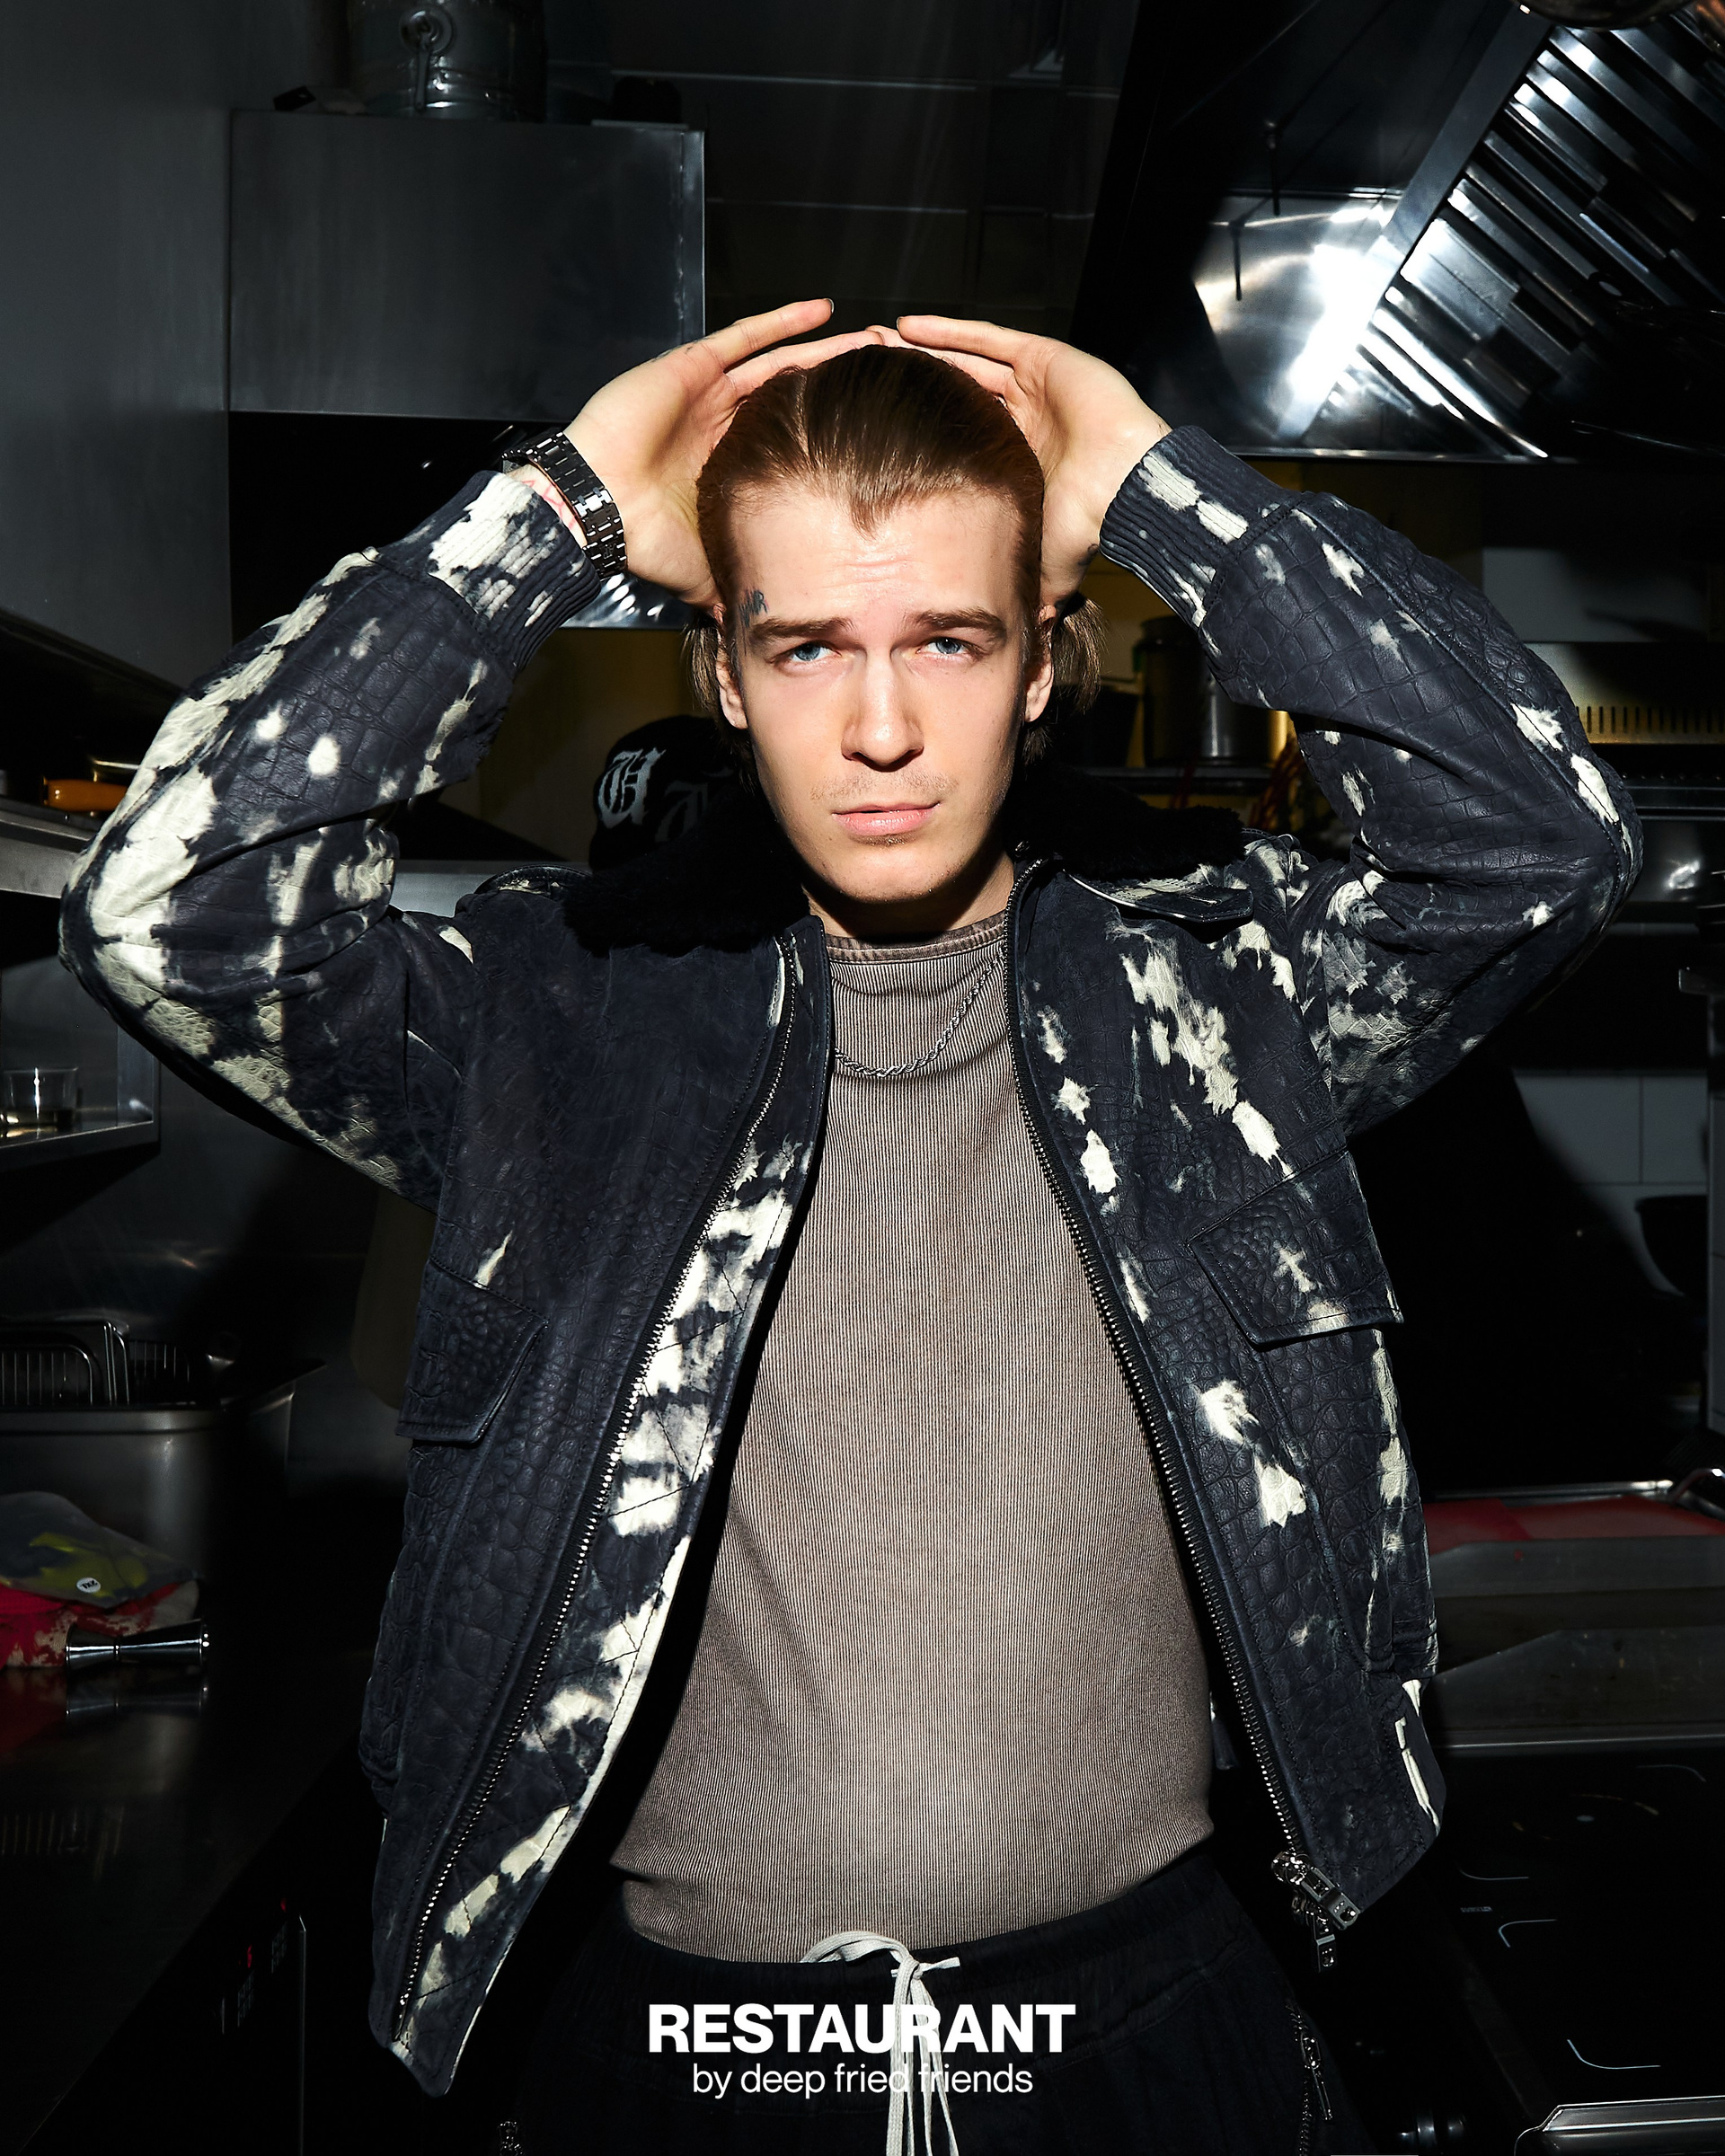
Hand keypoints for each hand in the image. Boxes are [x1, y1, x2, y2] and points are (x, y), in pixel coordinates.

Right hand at [557, 301, 880, 607]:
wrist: (598, 511)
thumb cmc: (643, 541)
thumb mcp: (709, 570)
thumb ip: (740, 581)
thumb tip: (766, 627)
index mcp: (730, 463)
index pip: (796, 440)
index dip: (836, 433)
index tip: (883, 431)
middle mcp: (725, 423)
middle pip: (797, 395)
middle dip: (842, 384)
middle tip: (890, 373)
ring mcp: (710, 392)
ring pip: (781, 362)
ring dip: (827, 349)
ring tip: (874, 338)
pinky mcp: (692, 367)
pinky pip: (745, 338)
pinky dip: (783, 322)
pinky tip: (824, 311)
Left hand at [890, 317, 1169, 602]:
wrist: (1125, 492)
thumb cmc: (1087, 527)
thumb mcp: (1036, 562)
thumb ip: (1015, 580)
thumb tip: (1013, 637)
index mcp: (1018, 456)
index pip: (958, 434)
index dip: (918, 427)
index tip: (873, 425)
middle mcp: (1024, 417)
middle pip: (956, 390)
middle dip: (913, 381)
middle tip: (866, 373)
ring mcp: (1035, 386)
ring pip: (967, 360)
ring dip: (922, 351)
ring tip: (877, 341)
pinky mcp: (1046, 360)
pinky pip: (990, 339)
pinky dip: (951, 331)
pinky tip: (910, 327)